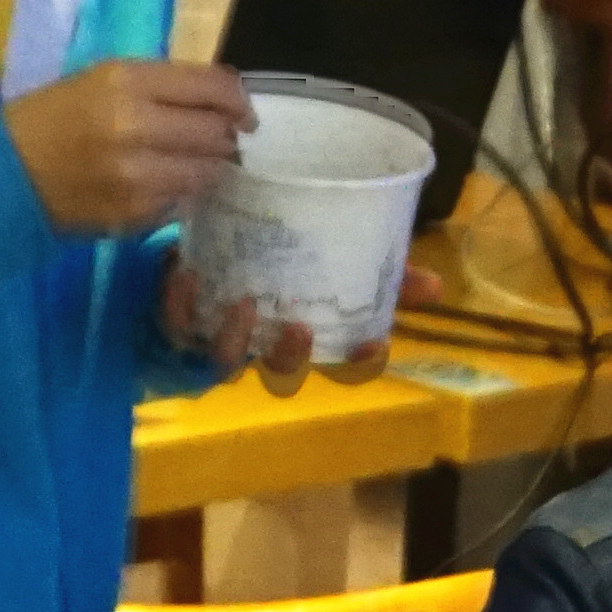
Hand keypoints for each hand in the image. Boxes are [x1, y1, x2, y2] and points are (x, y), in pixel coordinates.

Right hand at [8, 61, 252, 241]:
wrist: (9, 172)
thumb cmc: (56, 116)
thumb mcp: (104, 80)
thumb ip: (163, 86)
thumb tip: (224, 99)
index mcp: (127, 81)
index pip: (211, 88)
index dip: (238, 101)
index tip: (244, 113)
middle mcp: (136, 126)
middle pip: (217, 134)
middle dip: (226, 138)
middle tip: (221, 141)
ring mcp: (138, 175)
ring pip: (207, 173)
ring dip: (209, 168)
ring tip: (193, 163)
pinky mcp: (136, 213)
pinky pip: (183, 201)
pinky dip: (183, 192)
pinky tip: (164, 184)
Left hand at [160, 258, 390, 393]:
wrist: (204, 241)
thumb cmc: (274, 258)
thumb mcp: (329, 260)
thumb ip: (382, 272)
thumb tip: (436, 287)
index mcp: (301, 334)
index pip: (334, 364)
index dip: (354, 364)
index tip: (372, 345)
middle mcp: (260, 345)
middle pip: (277, 370)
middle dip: (289, 356)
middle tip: (301, 329)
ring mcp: (215, 336)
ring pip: (224, 359)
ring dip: (234, 337)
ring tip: (243, 303)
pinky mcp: (177, 317)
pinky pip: (174, 323)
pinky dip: (178, 302)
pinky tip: (187, 273)